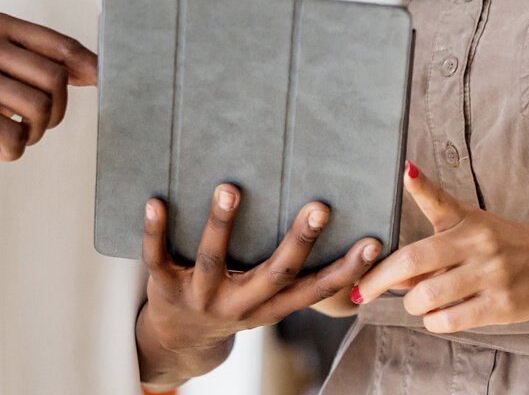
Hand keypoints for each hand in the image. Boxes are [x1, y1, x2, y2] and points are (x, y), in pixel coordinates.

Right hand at [0, 12, 97, 175]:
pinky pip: (14, 135)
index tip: (101, 85)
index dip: (89, 68)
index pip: (60, 46)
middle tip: (36, 127)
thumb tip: (98, 67)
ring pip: (39, 109)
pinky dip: (14, 151)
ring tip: (17, 138)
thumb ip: (40, 64)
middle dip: (56, 113)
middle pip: (55, 79)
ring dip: (35, 135)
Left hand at [138, 184, 380, 361]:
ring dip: (222, 224)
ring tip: (230, 188)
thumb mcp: (264, 297)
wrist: (178, 339)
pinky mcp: (165, 286)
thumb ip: (287, 267)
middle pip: (274, 273)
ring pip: (214, 259)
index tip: (373, 243)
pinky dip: (155, 230)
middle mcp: (240, 304)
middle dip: (299, 241)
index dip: (347, 270)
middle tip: (319, 207)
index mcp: (271, 306)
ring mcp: (202, 296)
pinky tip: (156, 202)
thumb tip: (327, 217)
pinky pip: (158, 256)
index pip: (316, 290)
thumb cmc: (232, 302)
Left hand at [351, 162, 528, 333]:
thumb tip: (395, 274)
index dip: (398, 212)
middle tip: (365, 292)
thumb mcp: (469, 222)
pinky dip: (434, 321)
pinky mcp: (502, 306)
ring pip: (429, 296)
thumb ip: (432, 240)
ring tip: (416, 303)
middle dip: (381, 280)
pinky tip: (436, 316)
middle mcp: (477, 244)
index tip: (364, 238)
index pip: (424, 210)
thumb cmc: (504, 242)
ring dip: (412, 305)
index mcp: (465, 220)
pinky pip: (452, 320)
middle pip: (413, 263)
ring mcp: (490, 276)